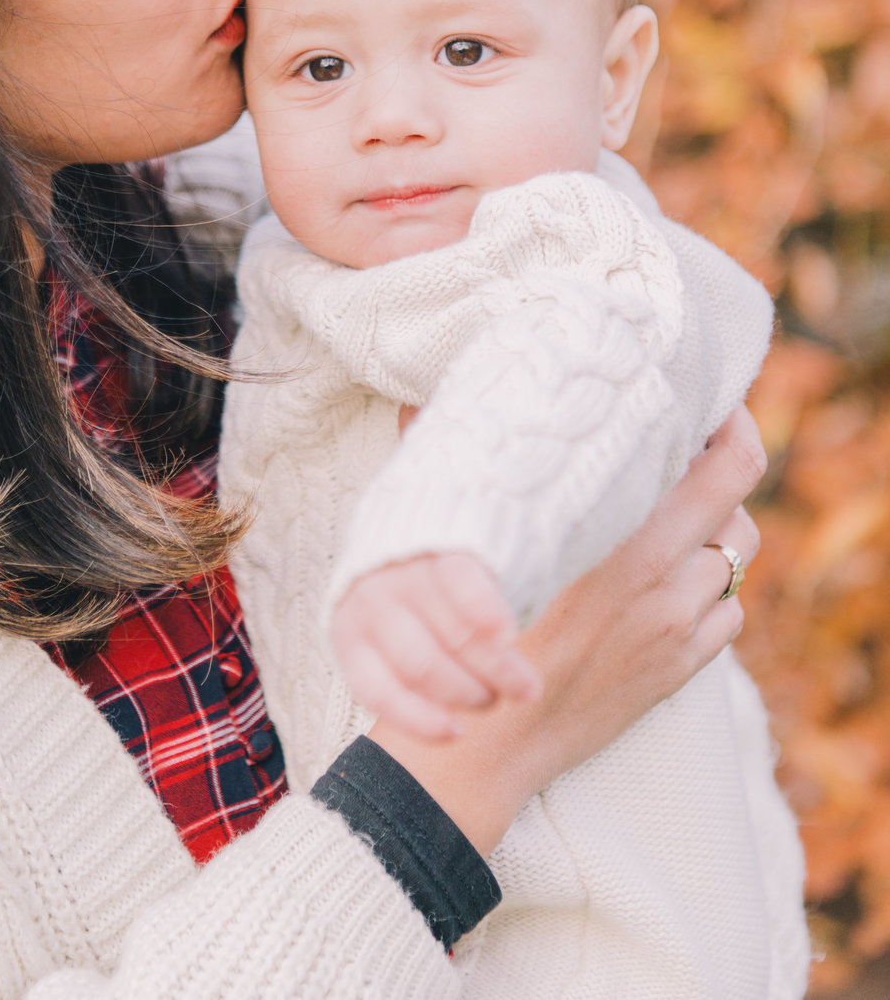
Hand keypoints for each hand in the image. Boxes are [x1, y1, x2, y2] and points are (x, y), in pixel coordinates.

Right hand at [367, 404, 766, 855]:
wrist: (489, 740)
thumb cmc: (469, 633)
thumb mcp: (473, 542)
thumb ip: (469, 471)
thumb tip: (411, 410)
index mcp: (625, 537)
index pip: (723, 468)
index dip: (731, 428)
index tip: (713, 408)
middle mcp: (664, 579)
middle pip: (737, 506)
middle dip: (724, 471)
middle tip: (701, 451)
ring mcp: (677, 628)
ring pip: (734, 558)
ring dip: (711, 535)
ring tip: (675, 520)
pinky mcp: (679, 668)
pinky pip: (728, 614)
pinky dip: (710, 593)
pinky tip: (672, 584)